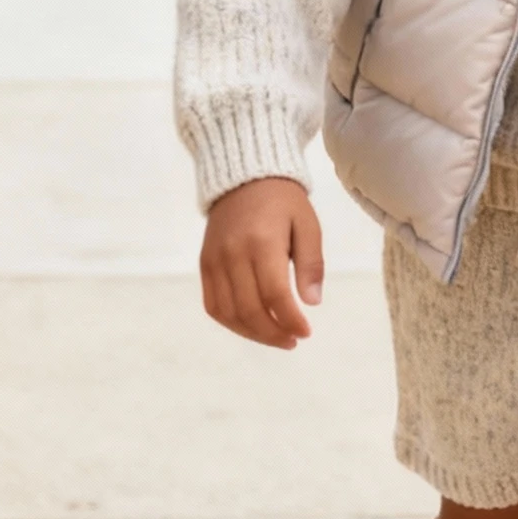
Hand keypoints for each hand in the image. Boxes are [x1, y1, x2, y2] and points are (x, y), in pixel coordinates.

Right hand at [200, 177, 323, 348]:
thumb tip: (312, 302)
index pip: (275, 294)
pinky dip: (232, 323)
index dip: (291, 321)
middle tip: (294, 340)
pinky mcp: (205, 265)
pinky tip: (252, 327)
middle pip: (250, 309)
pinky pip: (213, 305)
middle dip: (274, 333)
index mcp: (262, 242)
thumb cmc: (283, 202)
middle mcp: (233, 254)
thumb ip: (311, 264)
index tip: (307, 332)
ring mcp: (215, 261)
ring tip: (276, 337)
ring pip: (229, 313)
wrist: (244, 178)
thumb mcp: (308, 225)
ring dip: (253, 334)